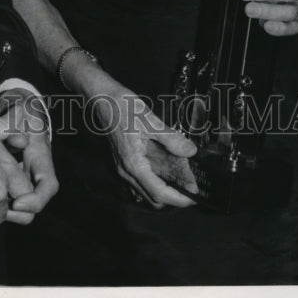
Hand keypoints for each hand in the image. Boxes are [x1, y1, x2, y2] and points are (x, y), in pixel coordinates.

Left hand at [0, 87, 58, 223]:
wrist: (20, 111)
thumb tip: (4, 135)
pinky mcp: (11, 182)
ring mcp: (24, 179)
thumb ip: (7, 122)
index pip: (48, 186)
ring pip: (19, 209)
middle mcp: (35, 172)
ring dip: (1, 209)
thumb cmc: (21, 112)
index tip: (16, 203)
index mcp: (41, 157)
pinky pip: (5, 200)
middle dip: (13, 213)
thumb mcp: (18, 112)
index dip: (35, 200)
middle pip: (33, 207)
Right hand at [93, 79, 197, 207]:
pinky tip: (167, 168)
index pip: (159, 193)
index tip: (195, 198)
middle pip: (153, 198)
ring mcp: (124, 167)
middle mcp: (127, 171)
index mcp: (134, 164)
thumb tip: (190, 151)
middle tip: (191, 187)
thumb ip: (172, 138)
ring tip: (182, 178)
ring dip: (165, 190)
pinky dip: (156, 180)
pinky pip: (142, 180)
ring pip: (147, 191)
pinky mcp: (124, 162)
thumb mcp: (150, 120)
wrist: (102, 98)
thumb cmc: (122, 107)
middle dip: (174, 198)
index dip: (179, 199)